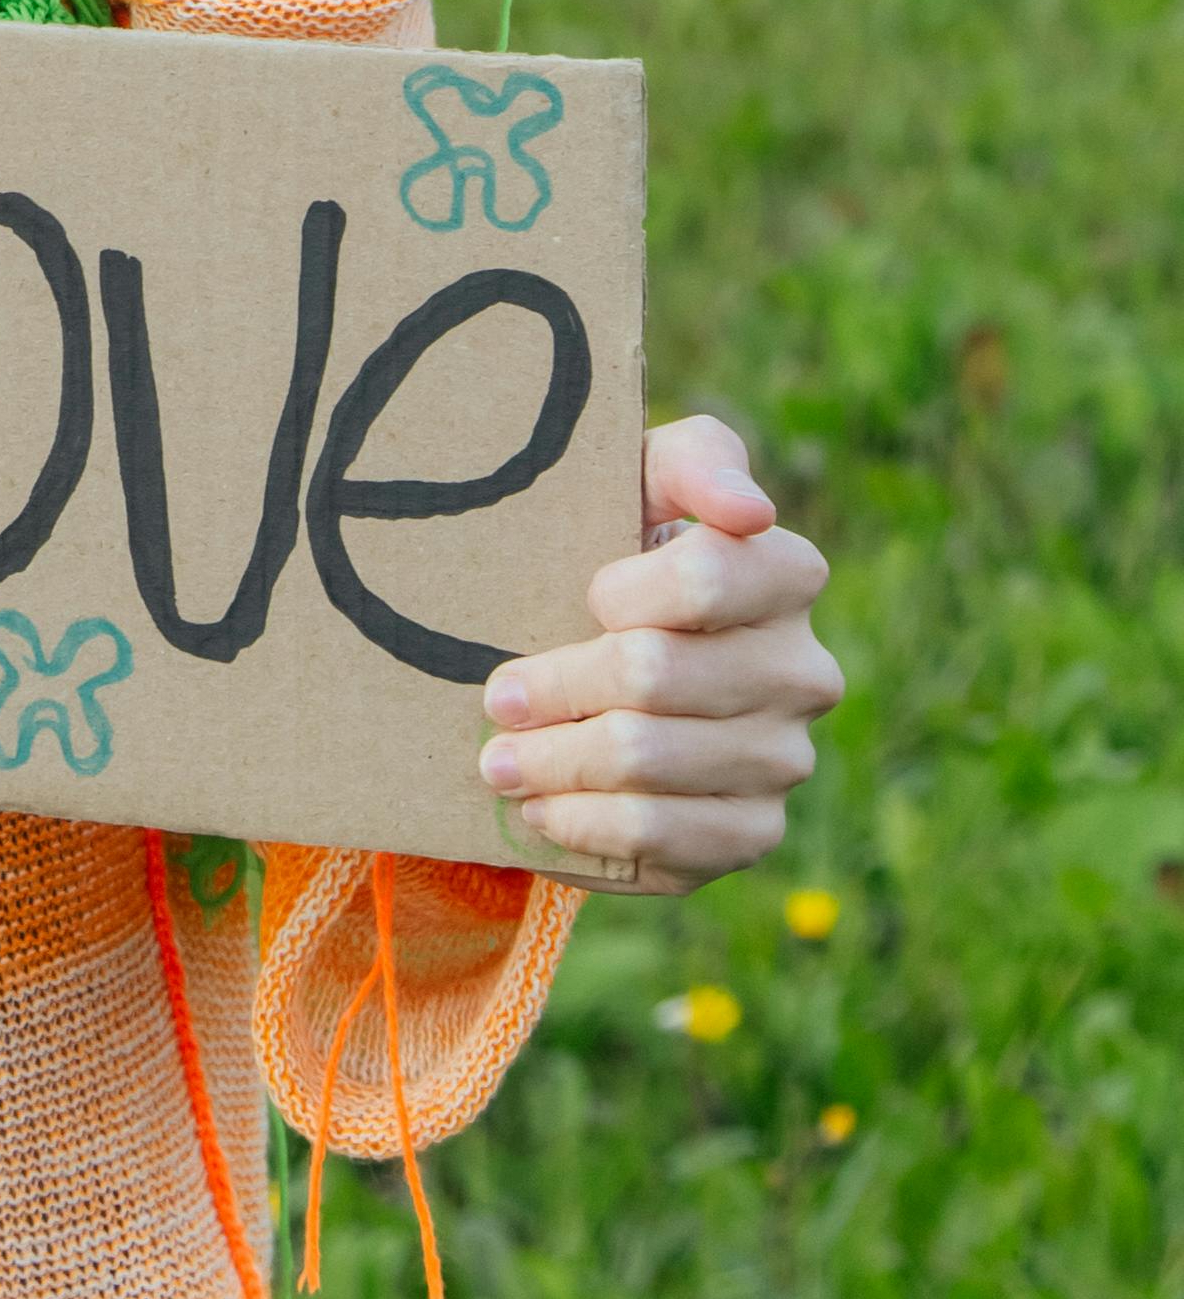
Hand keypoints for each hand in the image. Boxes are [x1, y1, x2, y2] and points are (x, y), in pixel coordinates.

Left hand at [477, 415, 841, 894]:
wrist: (597, 655)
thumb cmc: (609, 549)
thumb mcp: (640, 478)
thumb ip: (698, 459)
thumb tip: (748, 509)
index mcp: (786, 574)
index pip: (706, 578)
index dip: (622, 592)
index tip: (581, 597)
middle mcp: (802, 671)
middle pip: (656, 675)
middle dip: (557, 686)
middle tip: (496, 697)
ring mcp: (783, 759)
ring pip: (648, 760)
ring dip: (554, 761)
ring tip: (497, 760)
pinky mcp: (751, 833)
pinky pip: (665, 839)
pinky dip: (586, 824)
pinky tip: (541, 810)